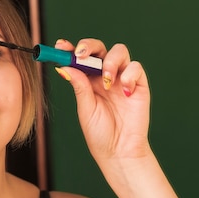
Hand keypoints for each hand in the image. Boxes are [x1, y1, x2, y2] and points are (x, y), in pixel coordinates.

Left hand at [54, 38, 151, 162]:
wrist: (119, 151)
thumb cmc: (100, 134)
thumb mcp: (85, 109)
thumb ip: (79, 87)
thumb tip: (65, 66)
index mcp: (88, 81)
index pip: (80, 58)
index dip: (70, 49)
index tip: (60, 46)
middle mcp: (104, 76)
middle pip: (99, 49)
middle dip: (89, 46)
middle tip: (81, 54)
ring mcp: (122, 78)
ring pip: (119, 51)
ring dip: (109, 61)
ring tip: (106, 81)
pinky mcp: (139, 85)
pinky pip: (136, 67)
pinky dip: (128, 74)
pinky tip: (124, 91)